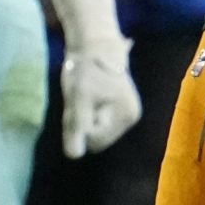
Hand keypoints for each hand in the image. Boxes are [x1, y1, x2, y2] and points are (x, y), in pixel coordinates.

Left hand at [61, 37, 144, 158]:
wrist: (95, 47)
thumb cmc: (85, 69)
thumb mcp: (77, 97)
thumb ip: (77, 127)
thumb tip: (74, 156)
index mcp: (125, 116)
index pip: (95, 140)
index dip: (80, 124)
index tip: (79, 102)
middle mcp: (131, 119)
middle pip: (98, 138)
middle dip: (84, 123)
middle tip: (80, 98)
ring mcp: (127, 115)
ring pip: (97, 131)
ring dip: (85, 118)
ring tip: (85, 96)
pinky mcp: (120, 111)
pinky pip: (99, 123)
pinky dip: (89, 114)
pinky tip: (90, 97)